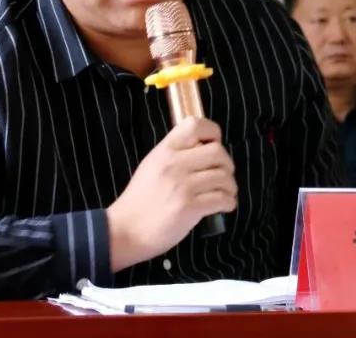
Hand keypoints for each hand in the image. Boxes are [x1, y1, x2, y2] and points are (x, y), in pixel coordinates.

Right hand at [106, 117, 236, 271]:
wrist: (125, 231)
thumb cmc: (140, 200)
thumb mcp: (152, 166)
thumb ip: (175, 154)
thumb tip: (205, 149)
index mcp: (165, 150)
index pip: (195, 125)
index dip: (212, 132)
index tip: (215, 145)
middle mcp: (174, 164)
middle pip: (218, 152)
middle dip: (227, 164)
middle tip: (224, 175)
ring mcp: (183, 186)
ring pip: (223, 177)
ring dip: (230, 186)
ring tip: (225, 193)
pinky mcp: (189, 207)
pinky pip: (222, 199)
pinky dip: (229, 202)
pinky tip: (224, 206)